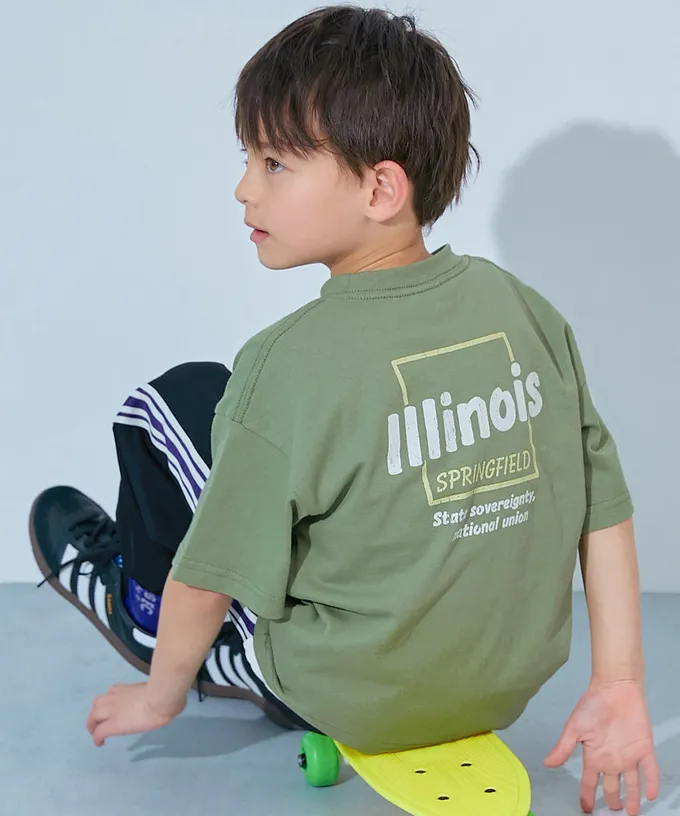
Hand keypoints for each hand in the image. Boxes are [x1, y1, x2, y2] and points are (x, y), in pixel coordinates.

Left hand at [86, 682, 185, 746]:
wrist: (162, 697)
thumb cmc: (167, 692)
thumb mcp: (164, 690)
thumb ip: (164, 694)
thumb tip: (177, 699)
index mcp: (129, 688)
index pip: (112, 692)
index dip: (110, 700)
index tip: (114, 708)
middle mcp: (117, 697)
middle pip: (97, 703)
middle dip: (96, 713)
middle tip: (99, 722)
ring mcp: (113, 711)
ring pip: (93, 715)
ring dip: (93, 724)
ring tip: (97, 732)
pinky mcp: (113, 725)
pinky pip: (99, 732)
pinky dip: (97, 738)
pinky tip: (100, 743)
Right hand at [545, 679, 658, 813]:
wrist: (614, 689)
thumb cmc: (592, 705)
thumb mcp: (574, 727)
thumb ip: (563, 747)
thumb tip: (548, 763)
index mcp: (594, 756)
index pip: (590, 781)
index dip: (587, 796)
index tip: (586, 808)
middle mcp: (611, 760)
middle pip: (612, 787)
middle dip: (612, 801)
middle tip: (613, 811)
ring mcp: (629, 756)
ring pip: (632, 784)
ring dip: (633, 799)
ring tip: (632, 812)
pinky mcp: (644, 749)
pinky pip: (649, 771)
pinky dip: (651, 783)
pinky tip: (650, 795)